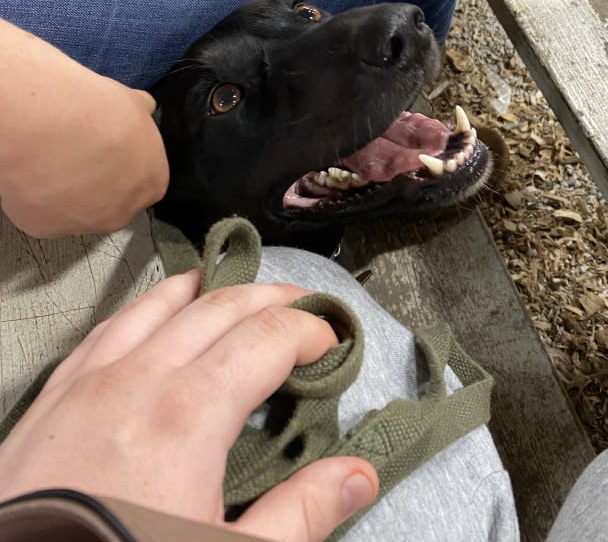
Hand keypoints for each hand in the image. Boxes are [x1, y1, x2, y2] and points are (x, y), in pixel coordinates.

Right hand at [0, 18, 168, 236]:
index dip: (123, 162)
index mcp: (150, 185)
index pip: (143, 180)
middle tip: (77, 153)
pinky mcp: (42, 228)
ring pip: (74, 211)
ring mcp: (81, 225)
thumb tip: (143, 108)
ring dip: (65, 191)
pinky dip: (35, 196)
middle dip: (96, 181)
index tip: (106, 146)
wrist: (45, 124)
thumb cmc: (96, 111)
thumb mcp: (133, 101)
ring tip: (48, 158)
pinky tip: (31, 170)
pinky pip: (40, 213)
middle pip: (111, 201)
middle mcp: (120, 214)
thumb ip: (141, 115)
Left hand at [0, 272, 378, 541]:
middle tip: (302, 308)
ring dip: (208, 291)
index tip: (331, 343)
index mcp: (190, 414)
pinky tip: (155, 314)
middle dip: (271, 299)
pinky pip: (108, 326)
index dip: (311, 330)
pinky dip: (146, 307)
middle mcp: (139, 379)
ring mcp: (90, 380)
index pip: (269, 337)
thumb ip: (300, 513)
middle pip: (220, 307)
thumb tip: (358, 474)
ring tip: (236, 292)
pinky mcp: (53, 396)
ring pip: (160, 303)